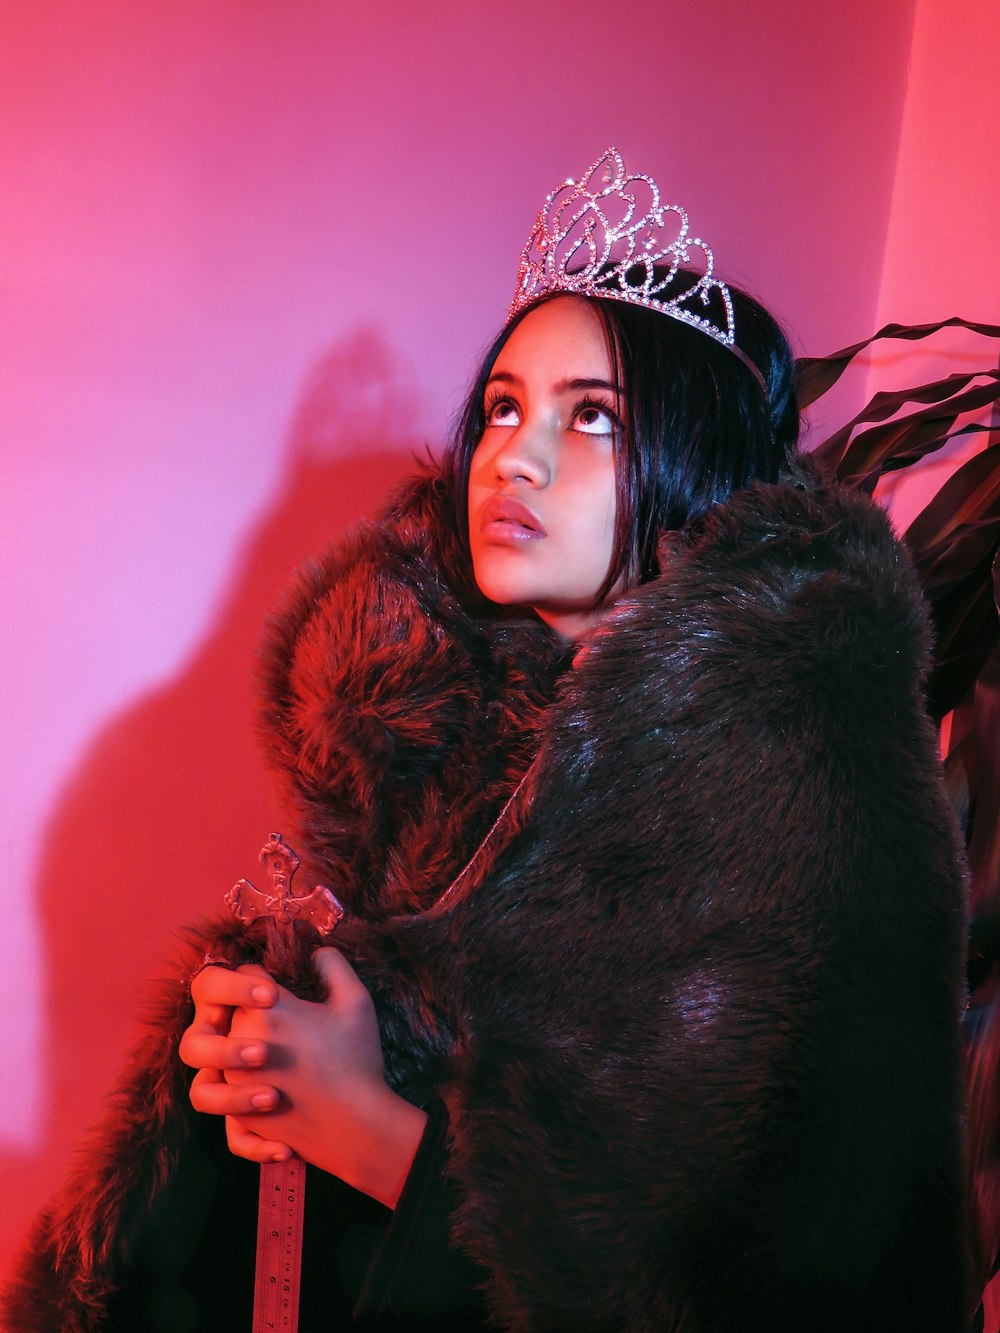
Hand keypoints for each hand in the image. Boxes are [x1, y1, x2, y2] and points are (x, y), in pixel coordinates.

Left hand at [179, 950, 425, 1206]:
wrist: (354, 1126)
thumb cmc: (355, 1059)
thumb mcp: (356, 1000)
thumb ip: (333, 964)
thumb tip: (316, 953)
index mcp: (263, 1010)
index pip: (245, 974)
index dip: (265, 977)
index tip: (283, 987)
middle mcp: (239, 1042)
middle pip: (230, 1012)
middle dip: (253, 1012)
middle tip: (289, 1023)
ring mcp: (234, 1080)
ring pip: (222, 1055)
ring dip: (243, 1053)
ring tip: (276, 1061)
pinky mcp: (238, 1114)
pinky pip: (230, 1100)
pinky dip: (248, 1100)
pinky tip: (278, 1098)